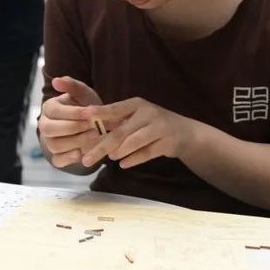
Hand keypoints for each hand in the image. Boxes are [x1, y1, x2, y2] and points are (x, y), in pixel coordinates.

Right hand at [39, 77, 103, 168]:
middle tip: (92, 127)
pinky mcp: (57, 156)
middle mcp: (45, 125)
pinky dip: (68, 158)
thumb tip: (56, 80)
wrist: (95, 126)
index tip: (89, 114)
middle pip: (50, 129)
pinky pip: (58, 160)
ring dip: (75, 141)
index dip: (72, 113)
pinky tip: (81, 154)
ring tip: (94, 136)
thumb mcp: (84, 94)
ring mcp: (50, 142)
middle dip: (72, 128)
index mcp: (50, 108)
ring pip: (55, 145)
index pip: (55, 111)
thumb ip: (73, 86)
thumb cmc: (87, 107)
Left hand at [80, 98, 197, 168]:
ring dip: (119, 152)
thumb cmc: (153, 124)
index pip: (115, 109)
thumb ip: (116, 123)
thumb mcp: (136, 118)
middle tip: (86, 159)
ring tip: (109, 158)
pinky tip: (123, 165)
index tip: (83, 115)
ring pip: (133, 142)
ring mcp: (159, 128)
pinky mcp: (167, 143)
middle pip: (121, 131)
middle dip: (101, 146)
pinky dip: (133, 159)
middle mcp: (148, 113)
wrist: (186, 133)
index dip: (99, 112)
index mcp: (137, 104)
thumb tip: (88, 131)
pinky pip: (147, 153)